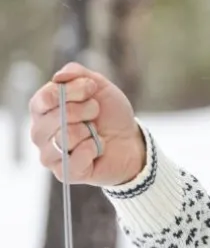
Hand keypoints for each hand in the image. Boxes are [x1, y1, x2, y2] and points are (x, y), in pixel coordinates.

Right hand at [29, 62, 145, 185]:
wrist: (131, 141)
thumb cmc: (110, 115)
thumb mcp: (99, 87)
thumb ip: (77, 73)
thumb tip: (59, 77)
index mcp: (43, 109)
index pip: (44, 98)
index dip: (71, 91)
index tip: (91, 89)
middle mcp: (40, 132)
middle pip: (55, 118)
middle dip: (84, 110)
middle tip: (95, 112)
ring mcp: (50, 154)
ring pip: (64, 138)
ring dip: (89, 131)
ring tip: (96, 132)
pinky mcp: (64, 173)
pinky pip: (73, 161)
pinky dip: (92, 150)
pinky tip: (97, 148)